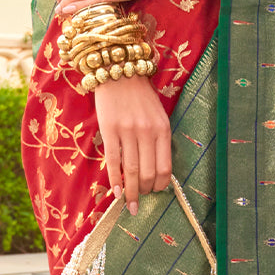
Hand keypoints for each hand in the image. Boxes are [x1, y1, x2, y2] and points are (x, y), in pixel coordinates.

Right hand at [93, 73, 171, 208]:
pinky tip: (116, 193)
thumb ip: (158, 139)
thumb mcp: (158, 115)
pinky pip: (113, 161)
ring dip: (131, 192)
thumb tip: (155, 170)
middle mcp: (147, 132)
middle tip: (140, 200)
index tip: (155, 193)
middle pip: (148, 173)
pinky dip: (115, 180)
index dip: (160, 186)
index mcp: (162, 130)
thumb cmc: (139, 95)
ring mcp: (127, 131)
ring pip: (131, 171)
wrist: (117, 69)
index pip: (165, 168)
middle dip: (144, 192)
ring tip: (129, 205)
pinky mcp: (109, 130)